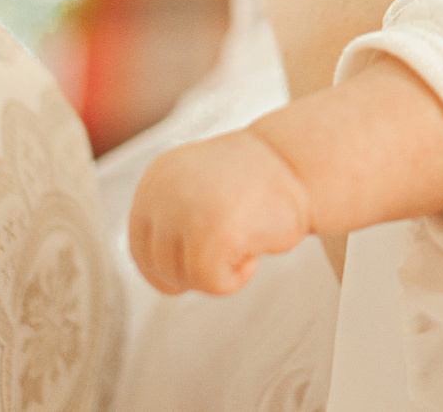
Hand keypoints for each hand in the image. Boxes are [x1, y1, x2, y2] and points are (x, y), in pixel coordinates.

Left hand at [127, 128, 314, 295]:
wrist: (301, 160)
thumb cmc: (257, 183)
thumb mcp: (197, 188)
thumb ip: (171, 217)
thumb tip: (157, 271)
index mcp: (156, 180)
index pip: (142, 250)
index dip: (174, 266)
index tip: (206, 254)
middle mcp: (163, 192)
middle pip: (161, 269)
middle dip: (198, 268)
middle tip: (234, 238)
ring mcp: (186, 212)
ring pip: (186, 279)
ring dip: (220, 270)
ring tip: (246, 234)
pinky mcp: (213, 233)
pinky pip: (215, 283)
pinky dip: (238, 276)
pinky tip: (255, 246)